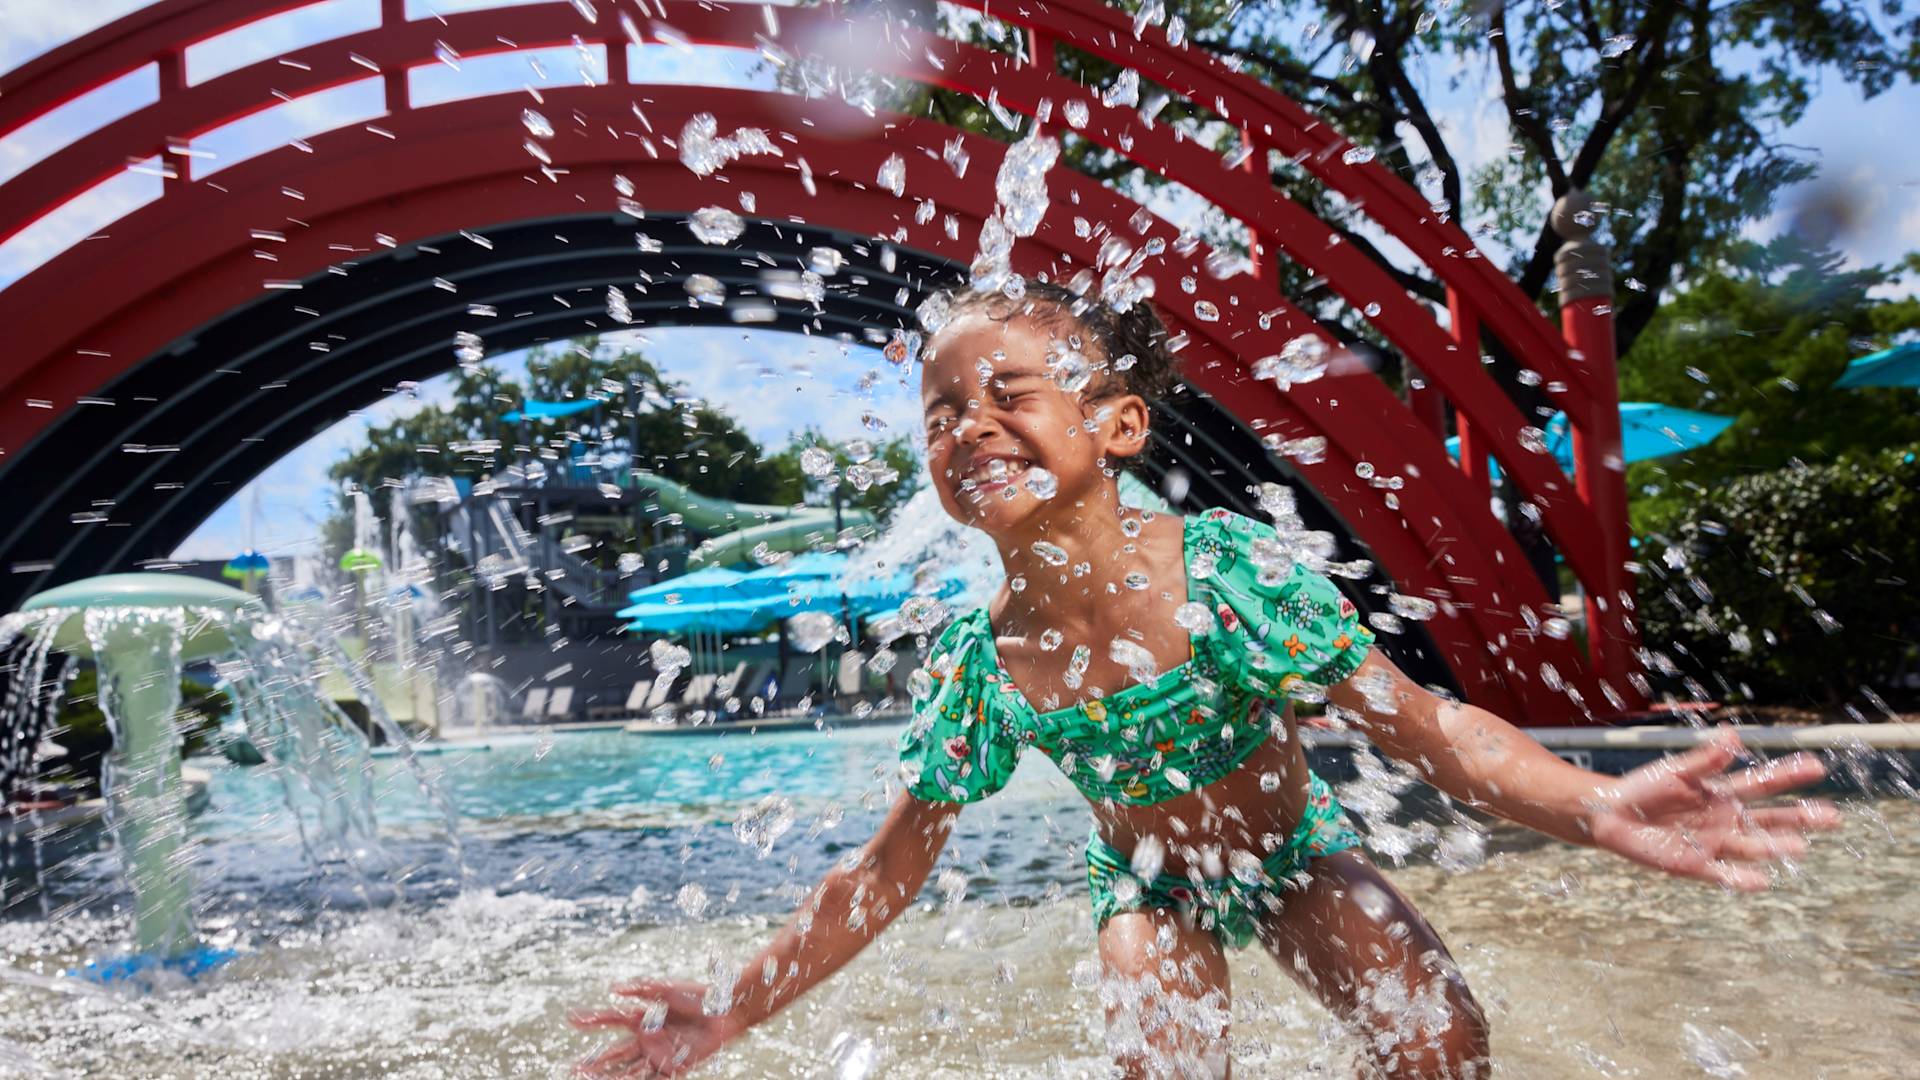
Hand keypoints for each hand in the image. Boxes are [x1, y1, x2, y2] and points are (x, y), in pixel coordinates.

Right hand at [571, 979, 744, 1077]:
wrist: (725, 1011)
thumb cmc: (699, 997)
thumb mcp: (667, 989)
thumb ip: (640, 989)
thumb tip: (613, 988)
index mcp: (644, 1018)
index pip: (611, 1019)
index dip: (592, 1019)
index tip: (571, 1018)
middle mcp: (647, 1038)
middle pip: (614, 1053)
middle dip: (594, 1062)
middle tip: (572, 1069)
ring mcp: (658, 1054)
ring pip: (626, 1070)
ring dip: (607, 1076)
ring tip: (586, 1079)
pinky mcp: (673, 1067)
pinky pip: (650, 1078)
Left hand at [1585, 727, 1842, 890]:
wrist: (1612, 815)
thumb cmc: (1645, 789)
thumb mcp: (1676, 771)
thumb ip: (1706, 759)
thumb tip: (1733, 735)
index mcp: (1723, 793)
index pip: (1763, 784)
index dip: (1789, 776)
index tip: (1817, 767)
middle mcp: (1727, 819)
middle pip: (1770, 818)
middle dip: (1800, 817)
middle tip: (1832, 817)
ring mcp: (1715, 843)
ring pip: (1753, 846)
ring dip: (1775, 846)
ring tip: (1799, 846)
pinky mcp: (1696, 865)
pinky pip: (1724, 874)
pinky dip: (1742, 878)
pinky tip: (1762, 880)